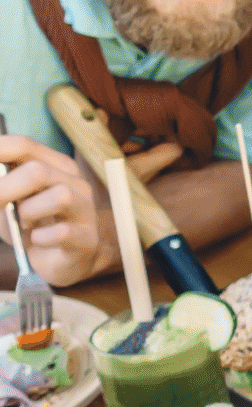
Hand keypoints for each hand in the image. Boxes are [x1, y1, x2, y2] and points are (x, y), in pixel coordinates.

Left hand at [0, 134, 103, 285]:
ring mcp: (85, 209)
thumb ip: (1, 183)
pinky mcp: (88, 237)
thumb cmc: (29, 224)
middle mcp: (74, 182)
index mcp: (53, 166)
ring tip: (24, 224)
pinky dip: (41, 238)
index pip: (24, 145)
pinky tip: (37, 240)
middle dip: (6, 189)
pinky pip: (63, 232)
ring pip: (60, 197)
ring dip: (30, 213)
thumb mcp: (7, 198)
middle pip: (38, 171)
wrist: (55, 261)